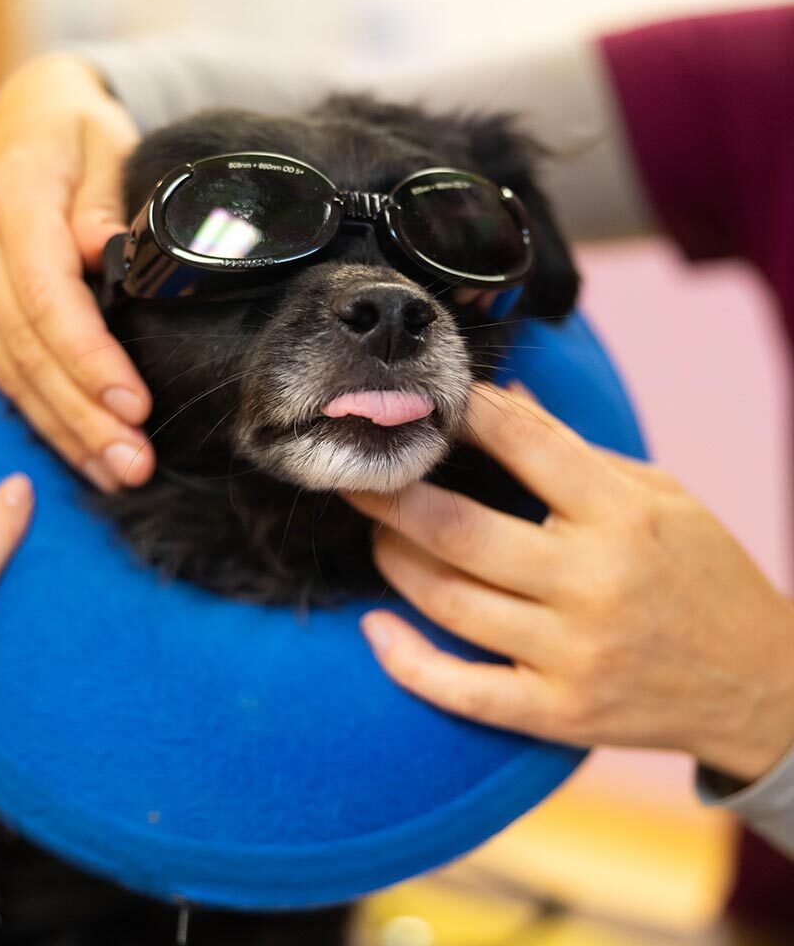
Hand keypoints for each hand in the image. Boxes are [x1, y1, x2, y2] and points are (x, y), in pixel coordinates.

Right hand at [0, 54, 154, 491]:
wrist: (21, 119)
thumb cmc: (76, 130)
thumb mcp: (104, 140)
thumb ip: (104, 196)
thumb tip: (97, 249)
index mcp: (8, 198)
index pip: (43, 295)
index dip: (88, 356)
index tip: (135, 405)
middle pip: (25, 348)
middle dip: (82, 415)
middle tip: (133, 465)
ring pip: (11, 372)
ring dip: (65, 431)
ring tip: (117, 475)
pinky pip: (5, 371)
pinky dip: (45, 417)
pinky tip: (83, 453)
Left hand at [347, 385, 793, 783]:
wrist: (761, 683)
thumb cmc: (703, 573)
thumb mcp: (661, 495)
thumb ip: (575, 448)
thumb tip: (503, 399)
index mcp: (624, 517)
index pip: (528, 448)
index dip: (467, 417)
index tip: (425, 403)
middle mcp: (595, 584)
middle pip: (460, 531)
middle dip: (392, 497)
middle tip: (358, 475)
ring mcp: (574, 654)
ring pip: (449, 602)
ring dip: (394, 562)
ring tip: (377, 536)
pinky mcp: (559, 713)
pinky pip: (464, 691)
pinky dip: (407, 662)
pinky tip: (373, 630)